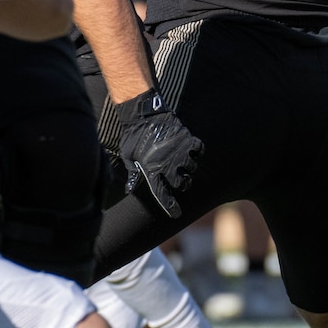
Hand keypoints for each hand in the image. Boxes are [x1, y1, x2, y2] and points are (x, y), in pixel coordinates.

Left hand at [113, 90, 202, 217]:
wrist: (143, 114)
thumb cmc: (133, 135)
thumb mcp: (128, 156)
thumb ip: (132, 173)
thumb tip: (130, 188)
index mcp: (152, 170)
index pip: (163, 194)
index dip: (170, 206)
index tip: (176, 214)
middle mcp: (168, 164)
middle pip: (183, 183)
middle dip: (183, 183)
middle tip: (180, 177)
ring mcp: (179, 151)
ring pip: (192, 168)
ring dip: (189, 167)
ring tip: (182, 160)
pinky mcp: (187, 139)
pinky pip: (199, 150)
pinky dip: (197, 151)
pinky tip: (190, 149)